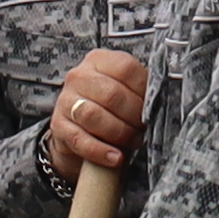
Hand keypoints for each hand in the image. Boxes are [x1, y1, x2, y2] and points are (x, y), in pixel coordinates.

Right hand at [44, 49, 148, 181]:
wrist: (78, 130)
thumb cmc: (109, 108)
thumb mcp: (124, 92)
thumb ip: (139, 91)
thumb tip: (159, 103)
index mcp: (99, 60)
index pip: (125, 68)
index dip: (143, 91)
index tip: (151, 107)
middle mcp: (79, 76)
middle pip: (111, 94)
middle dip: (133, 116)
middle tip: (142, 129)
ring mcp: (65, 100)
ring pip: (93, 116)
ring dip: (118, 133)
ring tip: (132, 142)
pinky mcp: (58, 125)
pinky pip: (80, 140)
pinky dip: (101, 151)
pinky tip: (115, 157)